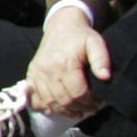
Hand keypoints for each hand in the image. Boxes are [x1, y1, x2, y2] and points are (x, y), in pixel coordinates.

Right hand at [26, 2, 109, 120]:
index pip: (77, 93)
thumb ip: (101, 59)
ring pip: (50, 102)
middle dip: (79, 108)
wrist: (61, 26)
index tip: (98, 102)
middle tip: (90, 108)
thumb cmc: (81, 36)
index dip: (90, 102)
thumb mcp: (96, 43)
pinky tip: (58, 107)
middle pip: (64, 100)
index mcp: (64, 63)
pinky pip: (36, 98)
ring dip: (65, 110)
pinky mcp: (31, 75)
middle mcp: (47, 70)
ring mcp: (37, 74)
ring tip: (78, 110)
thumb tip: (106, 77)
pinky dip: (46, 106)